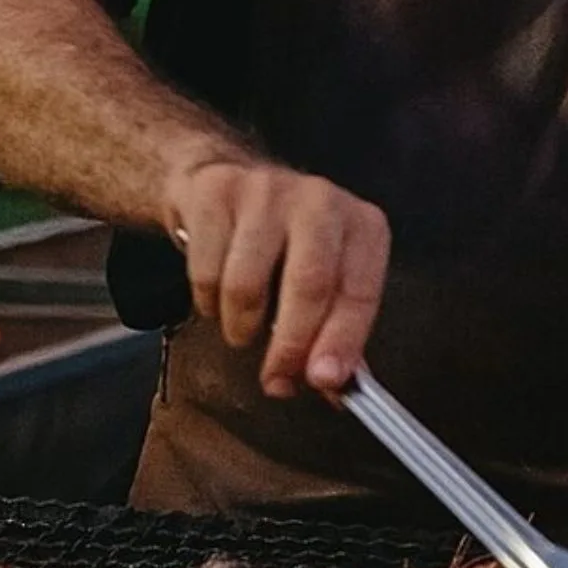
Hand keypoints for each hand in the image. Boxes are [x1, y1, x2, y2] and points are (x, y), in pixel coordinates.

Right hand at [162, 161, 390, 397]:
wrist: (225, 181)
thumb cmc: (283, 244)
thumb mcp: (324, 282)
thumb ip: (333, 336)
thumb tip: (331, 386)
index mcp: (361, 226)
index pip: (358, 291)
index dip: (342, 342)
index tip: (323, 381)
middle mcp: (321, 200)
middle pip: (309, 285)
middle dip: (291, 345)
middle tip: (276, 378)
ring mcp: (267, 191)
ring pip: (247, 284)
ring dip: (241, 326)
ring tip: (243, 327)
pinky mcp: (217, 193)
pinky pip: (206, 272)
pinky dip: (208, 302)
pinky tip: (216, 295)